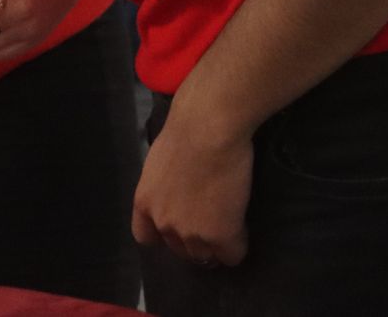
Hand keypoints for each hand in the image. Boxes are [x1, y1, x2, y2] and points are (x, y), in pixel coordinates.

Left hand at [131, 99, 253, 266]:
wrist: (207, 130)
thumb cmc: (185, 131)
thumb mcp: (160, 161)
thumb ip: (164, 185)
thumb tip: (177, 188)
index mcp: (144, 202)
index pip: (146, 237)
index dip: (164, 234)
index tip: (179, 225)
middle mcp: (163, 223)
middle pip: (179, 250)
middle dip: (194, 239)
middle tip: (211, 221)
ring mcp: (190, 233)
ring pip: (204, 257)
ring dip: (216, 246)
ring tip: (229, 224)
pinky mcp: (219, 236)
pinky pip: (231, 256)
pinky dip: (238, 246)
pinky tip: (242, 229)